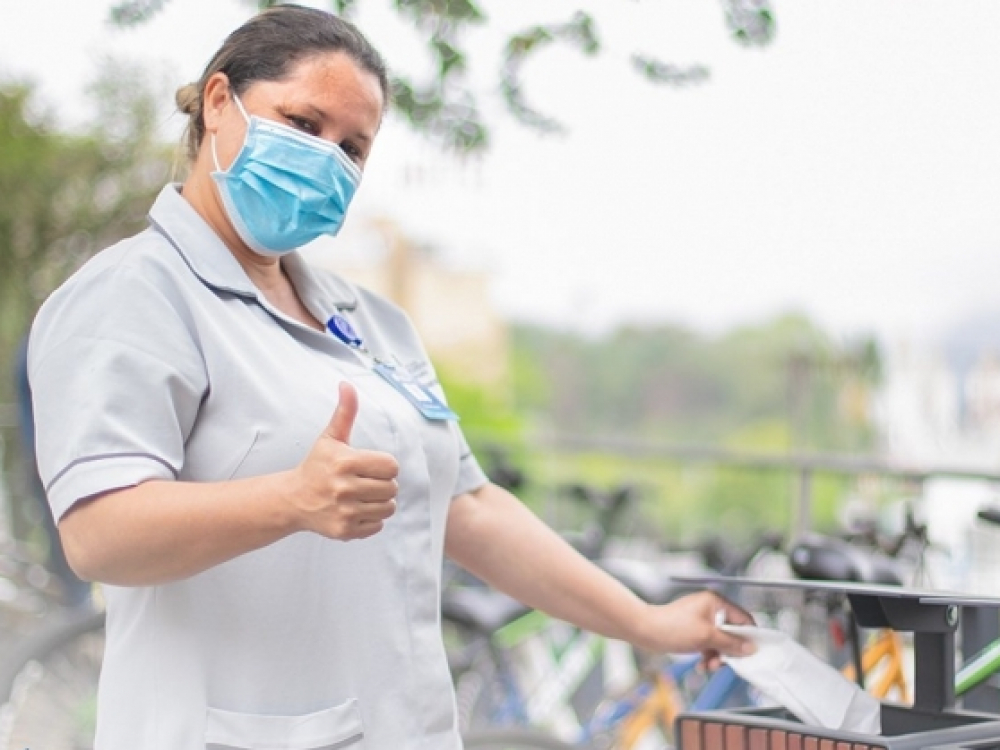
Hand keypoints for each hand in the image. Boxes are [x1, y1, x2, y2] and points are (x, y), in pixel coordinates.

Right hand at [287, 381, 398, 540]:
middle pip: (392, 488)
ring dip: (380, 501)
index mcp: (345, 462)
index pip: (391, 466)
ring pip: (388, 507)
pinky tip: (356, 509)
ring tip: (363, 495)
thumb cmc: (317, 465)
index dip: (384, 465)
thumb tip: (347, 384)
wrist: (293, 499)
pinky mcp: (345, 530)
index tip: (370, 465)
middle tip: (365, 481)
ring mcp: (345, 511)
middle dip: (383, 484)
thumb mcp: (330, 437)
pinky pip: (378, 525)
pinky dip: (372, 519)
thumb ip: (345, 412)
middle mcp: (345, 488)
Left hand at [638, 590, 755, 668]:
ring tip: (708, 666)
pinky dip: (706, 655)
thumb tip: (750, 647)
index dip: (749, 636)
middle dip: (728, 651)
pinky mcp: (694, 631)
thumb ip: (731, 643)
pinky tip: (700, 665)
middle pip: (732, 633)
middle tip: (722, 662)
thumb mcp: (706, 637)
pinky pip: (708, 645)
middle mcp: (710, 609)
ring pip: (720, 642)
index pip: (743, 619)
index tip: (752, 653)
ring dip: (716, 656)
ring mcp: (702, 620)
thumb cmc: (671, 627)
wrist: (645, 631)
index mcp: (716, 602)